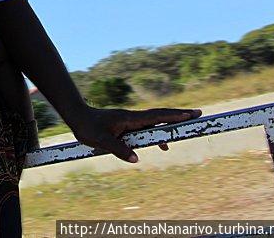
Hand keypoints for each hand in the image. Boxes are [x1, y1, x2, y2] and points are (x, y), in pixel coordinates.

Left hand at [68, 105, 201, 162]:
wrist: (76, 116)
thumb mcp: (101, 140)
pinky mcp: (124, 125)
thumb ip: (119, 149)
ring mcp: (129, 121)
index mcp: (130, 118)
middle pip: (159, 117)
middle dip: (177, 116)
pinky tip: (157, 144)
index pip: (156, 116)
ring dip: (165, 128)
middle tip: (197, 115)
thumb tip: (136, 159)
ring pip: (151, 124)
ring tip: (175, 139)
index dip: (174, 115)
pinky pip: (143, 129)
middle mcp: (132, 117)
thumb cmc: (87, 126)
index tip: (191, 113)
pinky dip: (152, 135)